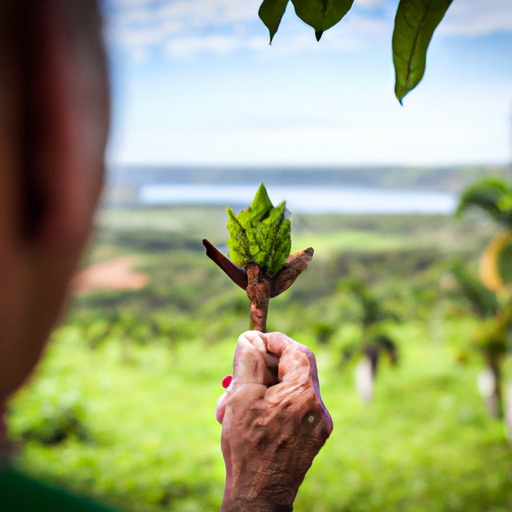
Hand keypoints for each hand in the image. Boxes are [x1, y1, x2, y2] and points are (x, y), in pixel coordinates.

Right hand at [217, 331, 332, 511]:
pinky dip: (272, 404)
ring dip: (263, 388)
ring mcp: (318, 424)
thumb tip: (251, 338)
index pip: (296, 351)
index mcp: (303, 393)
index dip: (275, 342)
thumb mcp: (241, 396)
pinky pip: (294, 408)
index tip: (255, 341)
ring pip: (290, 390)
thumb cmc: (248, 447)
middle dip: (263, 368)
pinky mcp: (313, 437)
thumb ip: (249, 360)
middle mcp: (317, 407)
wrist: (259, 496)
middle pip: (293, 370)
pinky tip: (248, 415)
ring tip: (233, 401)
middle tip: (238, 374)